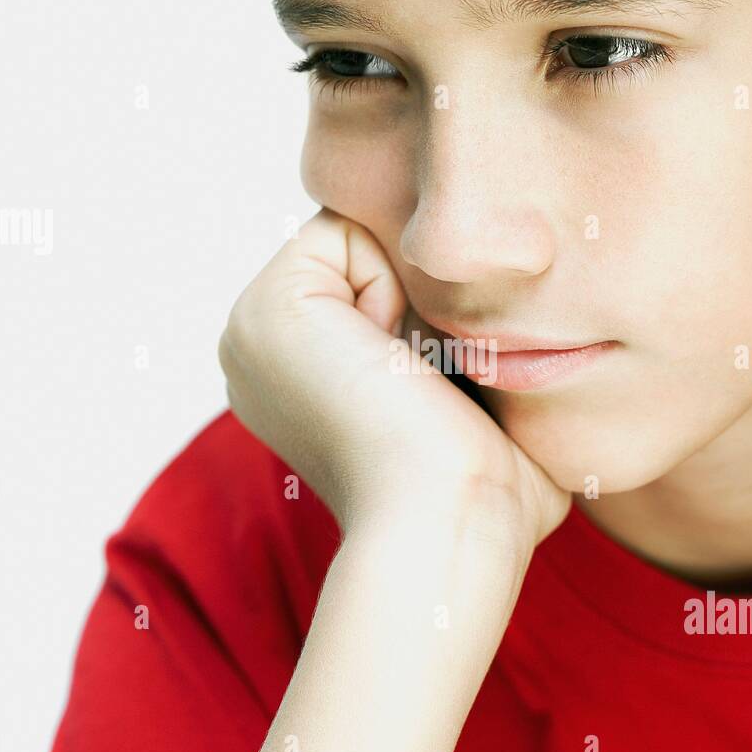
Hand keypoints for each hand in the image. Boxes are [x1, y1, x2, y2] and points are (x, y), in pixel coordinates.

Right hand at [218, 208, 570, 551]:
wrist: (449, 522)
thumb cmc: (483, 490)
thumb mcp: (478, 408)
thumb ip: (470, 352)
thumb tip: (497, 313)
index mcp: (300, 379)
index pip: (376, 281)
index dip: (432, 306)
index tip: (445, 385)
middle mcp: (263, 353)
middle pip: (367, 256)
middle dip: (420, 289)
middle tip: (436, 378)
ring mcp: (254, 328)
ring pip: (361, 240)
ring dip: (410, 289)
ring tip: (418, 373)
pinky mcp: (269, 308)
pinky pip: (345, 228)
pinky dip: (393, 280)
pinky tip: (397, 359)